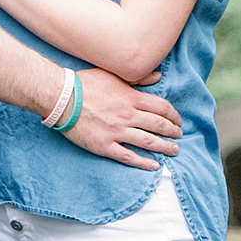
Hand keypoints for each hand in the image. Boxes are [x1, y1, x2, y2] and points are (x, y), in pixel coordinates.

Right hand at [65, 69, 182, 170]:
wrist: (61, 97)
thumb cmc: (85, 83)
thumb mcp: (113, 74)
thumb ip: (137, 78)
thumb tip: (158, 76)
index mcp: (131, 98)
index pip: (161, 107)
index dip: (173, 115)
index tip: (177, 120)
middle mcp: (127, 115)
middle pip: (158, 125)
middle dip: (173, 132)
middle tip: (179, 136)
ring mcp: (116, 132)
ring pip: (148, 142)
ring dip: (164, 147)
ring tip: (174, 151)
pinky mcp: (104, 145)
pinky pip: (128, 156)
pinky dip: (143, 162)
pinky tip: (154, 166)